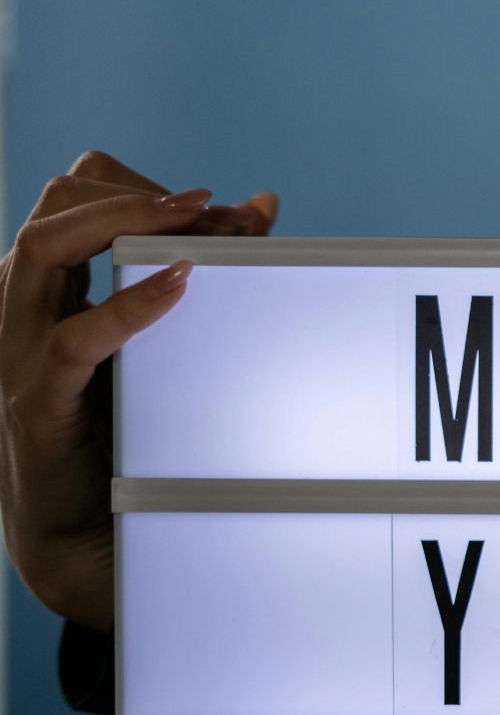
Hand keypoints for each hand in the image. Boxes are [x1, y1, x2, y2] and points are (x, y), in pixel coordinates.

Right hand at [0, 151, 276, 629]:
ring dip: (123, 225)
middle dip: (135, 197)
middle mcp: (22, 304)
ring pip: (42, 250)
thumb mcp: (161, 338)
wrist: (84, 525)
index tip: (215, 205)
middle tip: (208, 208)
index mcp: (48, 284)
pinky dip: (127, 306)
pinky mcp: (39, 397)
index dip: (142, 189)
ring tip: (192, 224)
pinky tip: (178, 287)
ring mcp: (19, 348)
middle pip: (56, 207)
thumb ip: (202, 271)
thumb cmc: (121, 424)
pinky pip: (73, 337)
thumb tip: (260, 207)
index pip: (78, 197)